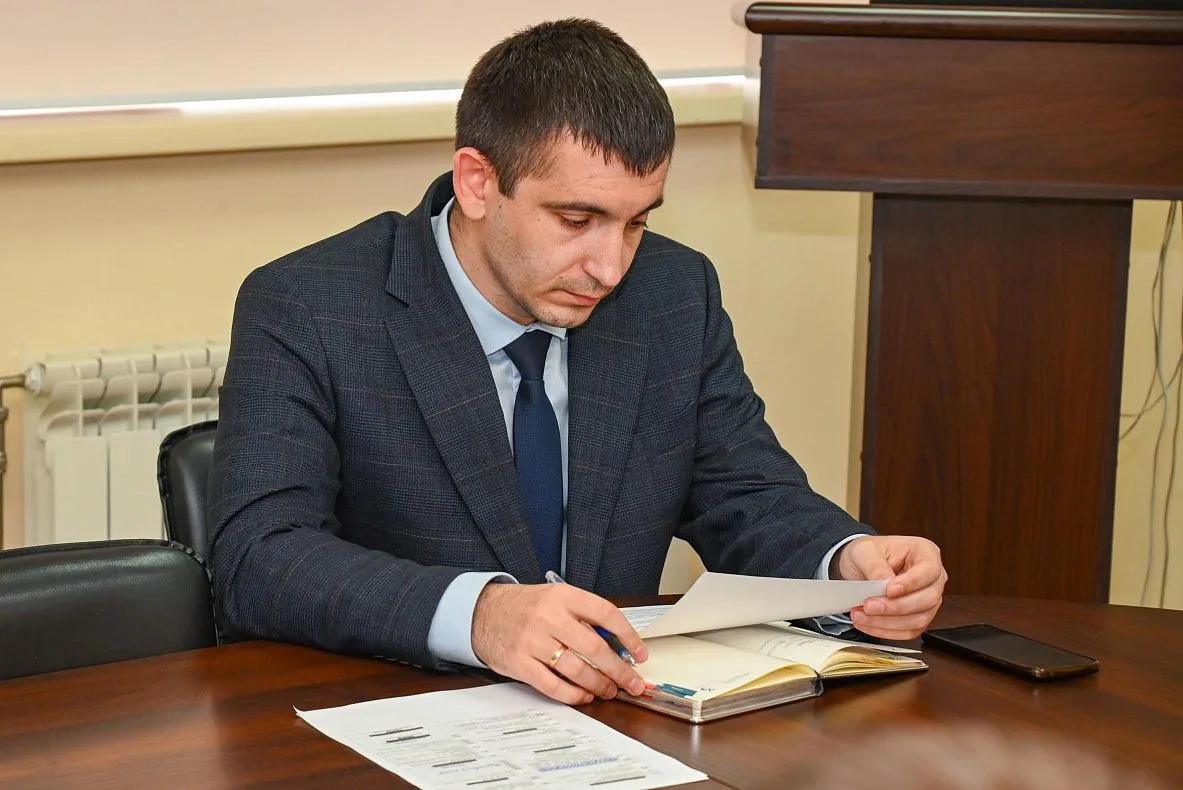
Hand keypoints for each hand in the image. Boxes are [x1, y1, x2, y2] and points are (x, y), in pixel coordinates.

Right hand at [471, 583, 649, 705]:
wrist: (481, 612)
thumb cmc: (525, 607)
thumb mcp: (555, 599)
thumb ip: (583, 617)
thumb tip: (617, 645)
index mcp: (563, 597)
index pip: (606, 614)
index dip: (628, 636)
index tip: (640, 653)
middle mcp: (549, 617)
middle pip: (595, 648)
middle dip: (620, 670)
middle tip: (633, 683)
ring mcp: (533, 641)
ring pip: (577, 670)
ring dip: (599, 685)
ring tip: (609, 691)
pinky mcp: (519, 663)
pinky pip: (553, 685)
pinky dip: (573, 695)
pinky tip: (584, 696)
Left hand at [833, 535, 946, 639]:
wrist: (860, 567)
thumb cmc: (868, 553)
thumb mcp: (864, 550)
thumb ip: (874, 565)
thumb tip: (883, 582)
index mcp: (925, 553)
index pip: (930, 570)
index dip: (911, 583)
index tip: (889, 590)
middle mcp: (932, 577)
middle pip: (929, 599)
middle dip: (896, 607)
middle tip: (869, 606)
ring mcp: (929, 599)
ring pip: (920, 619)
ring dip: (888, 622)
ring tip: (861, 616)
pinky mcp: (919, 617)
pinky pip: (910, 631)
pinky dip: (887, 631)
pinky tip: (868, 624)